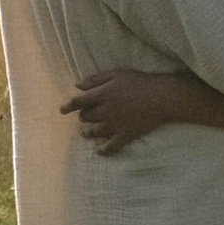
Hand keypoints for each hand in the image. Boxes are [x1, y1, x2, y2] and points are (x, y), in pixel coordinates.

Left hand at [63, 67, 186, 155]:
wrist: (161, 98)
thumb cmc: (139, 82)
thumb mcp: (116, 74)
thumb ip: (95, 79)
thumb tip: (77, 85)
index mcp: (101, 94)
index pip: (78, 102)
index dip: (68, 106)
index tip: (62, 110)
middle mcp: (105, 111)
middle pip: (86, 117)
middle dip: (83, 116)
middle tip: (85, 116)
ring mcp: (114, 125)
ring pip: (94, 132)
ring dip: (87, 133)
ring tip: (86, 133)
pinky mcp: (125, 136)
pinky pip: (110, 147)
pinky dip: (103, 150)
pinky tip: (99, 151)